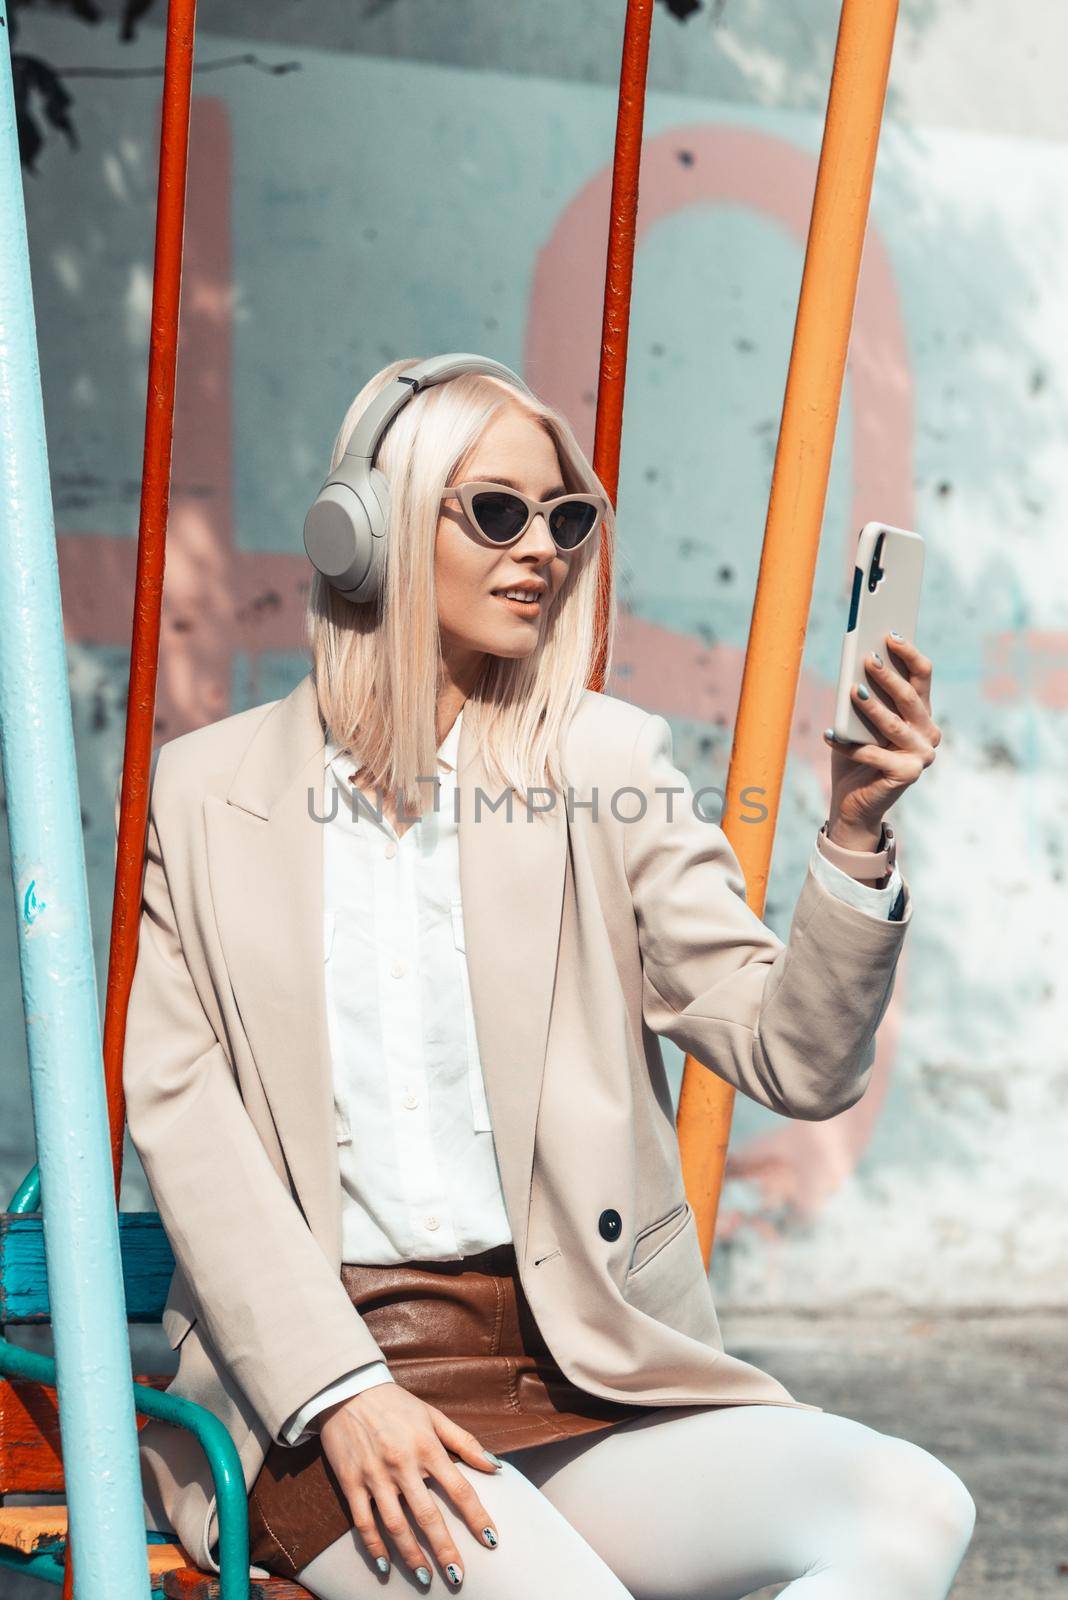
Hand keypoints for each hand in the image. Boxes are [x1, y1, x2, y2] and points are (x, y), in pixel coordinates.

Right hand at [317, 1381, 501, 1584]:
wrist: (348, 1389)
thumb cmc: (396, 1404)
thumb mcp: (433, 1416)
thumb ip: (465, 1442)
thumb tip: (495, 1466)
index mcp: (427, 1447)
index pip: (459, 1488)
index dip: (477, 1517)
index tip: (491, 1541)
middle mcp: (402, 1465)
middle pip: (428, 1515)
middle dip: (445, 1549)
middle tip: (458, 1577)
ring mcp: (375, 1476)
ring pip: (396, 1525)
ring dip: (412, 1555)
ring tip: (426, 1577)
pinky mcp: (351, 1483)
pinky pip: (363, 1522)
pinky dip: (374, 1546)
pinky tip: (385, 1565)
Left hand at [821, 632, 940, 846]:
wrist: (853, 803)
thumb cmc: (856, 756)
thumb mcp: (860, 721)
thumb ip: (865, 696)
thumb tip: (858, 662)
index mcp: (921, 713)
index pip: (922, 676)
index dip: (909, 653)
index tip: (890, 634)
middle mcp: (928, 732)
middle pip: (909, 697)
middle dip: (887, 676)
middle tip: (867, 658)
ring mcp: (921, 755)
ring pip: (893, 724)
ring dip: (870, 707)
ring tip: (852, 691)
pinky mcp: (908, 774)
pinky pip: (873, 754)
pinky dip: (848, 746)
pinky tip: (829, 735)